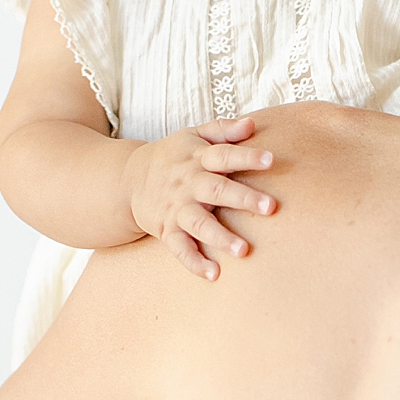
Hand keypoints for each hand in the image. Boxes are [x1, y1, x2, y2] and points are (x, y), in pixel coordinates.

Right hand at [123, 118, 276, 279]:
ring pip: (199, 224)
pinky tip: (213, 275)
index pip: (224, 155)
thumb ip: (223, 130)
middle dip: (243, 198)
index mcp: (198, 158)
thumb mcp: (193, 136)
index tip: (271, 160)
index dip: (247, 157)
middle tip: (270, 207)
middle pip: (216, 189)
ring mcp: (177, 209)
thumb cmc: (173, 157)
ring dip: (220, 237)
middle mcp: (188, 184)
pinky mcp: (167, 230)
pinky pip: (180, 249)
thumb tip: (252, 124)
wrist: (128, 180)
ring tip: (243, 250)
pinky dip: (194, 263)